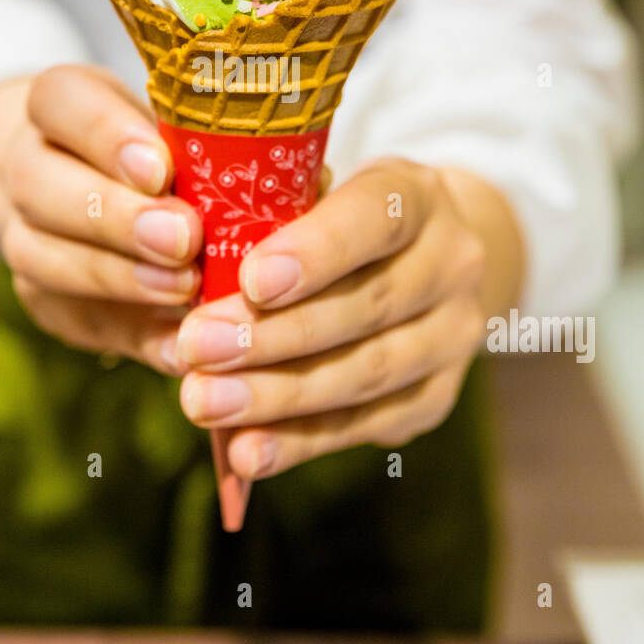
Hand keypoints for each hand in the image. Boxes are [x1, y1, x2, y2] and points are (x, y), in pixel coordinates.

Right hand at [0, 66, 202, 372]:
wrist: (112, 197)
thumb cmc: (173, 148)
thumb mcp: (187, 127)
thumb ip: (211, 145)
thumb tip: (285, 175)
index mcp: (61, 106)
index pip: (58, 99)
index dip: (105, 134)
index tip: (161, 169)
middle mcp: (29, 166)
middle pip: (38, 182)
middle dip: (114, 215)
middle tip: (183, 238)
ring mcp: (26, 235)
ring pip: (40, 255)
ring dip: (117, 276)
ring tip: (183, 289)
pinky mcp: (45, 299)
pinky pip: (74, 319)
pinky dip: (130, 334)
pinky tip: (179, 345)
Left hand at [175, 158, 522, 478]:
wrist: (431, 260)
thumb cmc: (344, 219)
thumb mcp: (319, 191)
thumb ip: (271, 217)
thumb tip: (191, 267)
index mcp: (417, 197)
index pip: (375, 218)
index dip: (316, 252)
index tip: (251, 281)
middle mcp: (450, 264)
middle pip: (365, 306)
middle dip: (273, 334)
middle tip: (197, 348)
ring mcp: (452, 337)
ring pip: (366, 373)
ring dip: (278, 396)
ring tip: (206, 403)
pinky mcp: (436, 397)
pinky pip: (365, 426)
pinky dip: (300, 442)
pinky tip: (246, 452)